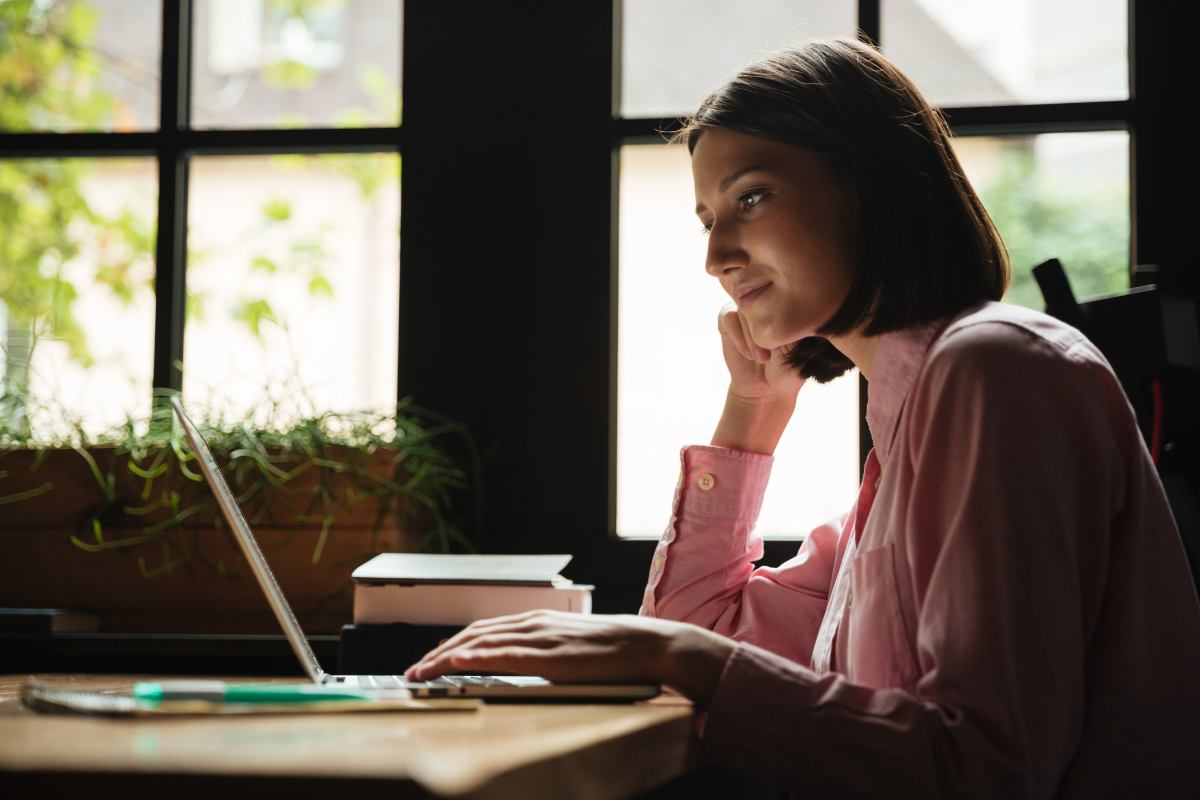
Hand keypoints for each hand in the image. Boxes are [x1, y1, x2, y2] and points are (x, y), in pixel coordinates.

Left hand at [404, 610, 736, 707]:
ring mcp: (540, 638)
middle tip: (411, 673)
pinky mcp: (551, 656)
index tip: (426, 662)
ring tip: (420, 673)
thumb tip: (515, 667)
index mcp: (535, 622)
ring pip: (481, 644)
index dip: (448, 645)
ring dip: (444, 658)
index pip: (480, 631)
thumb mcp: (568, 649)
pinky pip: (506, 656)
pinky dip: (476, 658)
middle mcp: (532, 624)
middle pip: (471, 635)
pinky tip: (456, 663)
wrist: (648, 644)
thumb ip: (541, 654)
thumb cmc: (613, 650)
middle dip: (436, 654)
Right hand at [717, 301, 804, 404]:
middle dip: (767, 326)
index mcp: (787, 300)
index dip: (786, 313)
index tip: (791, 341)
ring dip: (752, 335)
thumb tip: (793, 304)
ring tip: (763, 358)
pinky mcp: (727, 317)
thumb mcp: (799, 345)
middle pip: (763, 297)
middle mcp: (765, 298)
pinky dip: (739, 337)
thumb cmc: (789, 366)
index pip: (784, 289)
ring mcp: (745, 307)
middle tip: (775, 351)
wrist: (767, 387)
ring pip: (745, 309)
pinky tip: (749, 355)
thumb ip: (794, 321)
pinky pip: (729, 316)